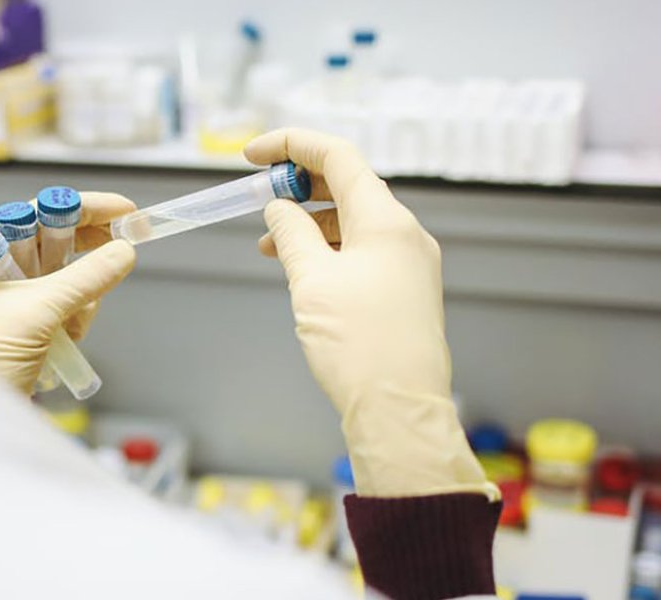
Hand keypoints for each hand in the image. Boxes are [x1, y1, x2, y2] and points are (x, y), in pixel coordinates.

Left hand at [0, 193, 135, 394]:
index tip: (124, 210)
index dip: (82, 208)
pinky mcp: (31, 330)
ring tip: (74, 324)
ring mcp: (15, 304)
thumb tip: (124, 251)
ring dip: (83, 295)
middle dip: (89, 250)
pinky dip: (78, 318)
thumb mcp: (37, 313)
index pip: (38, 215)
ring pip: (69, 278)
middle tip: (127, 244)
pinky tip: (71, 338)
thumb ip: (85, 278)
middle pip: (56, 243)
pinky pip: (68, 308)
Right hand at [247, 128, 494, 498]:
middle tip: (257, 197)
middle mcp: (405, 234)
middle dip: (299, 185)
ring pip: (354, 221)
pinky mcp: (405, 292)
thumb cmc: (359, 347)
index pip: (338, 157)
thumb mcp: (311, 281)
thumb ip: (291, 234)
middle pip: (348, 185)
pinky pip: (363, 251)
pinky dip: (328, 249)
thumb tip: (278, 210)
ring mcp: (409, 264)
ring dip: (310, 221)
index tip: (251, 155)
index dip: (292, 145)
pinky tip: (301, 269)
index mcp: (386, 220)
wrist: (400, 412)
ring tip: (269, 243)